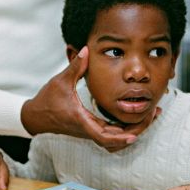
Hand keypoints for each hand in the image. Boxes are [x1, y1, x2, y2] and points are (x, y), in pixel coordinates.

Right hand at [20, 47, 154, 150]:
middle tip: (153, 115)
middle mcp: (87, 129)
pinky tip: (136, 117)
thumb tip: (85, 49)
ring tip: (150, 116)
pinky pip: (112, 133)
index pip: (102, 136)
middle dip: (136, 131)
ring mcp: (89, 130)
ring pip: (115, 138)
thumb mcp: (61, 81)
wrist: (36, 116)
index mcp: (81, 120)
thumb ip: (75, 66)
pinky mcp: (90, 128)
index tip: (134, 135)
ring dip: (133, 130)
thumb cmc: (47, 100)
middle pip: (116, 140)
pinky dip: (125, 129)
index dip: (119, 138)